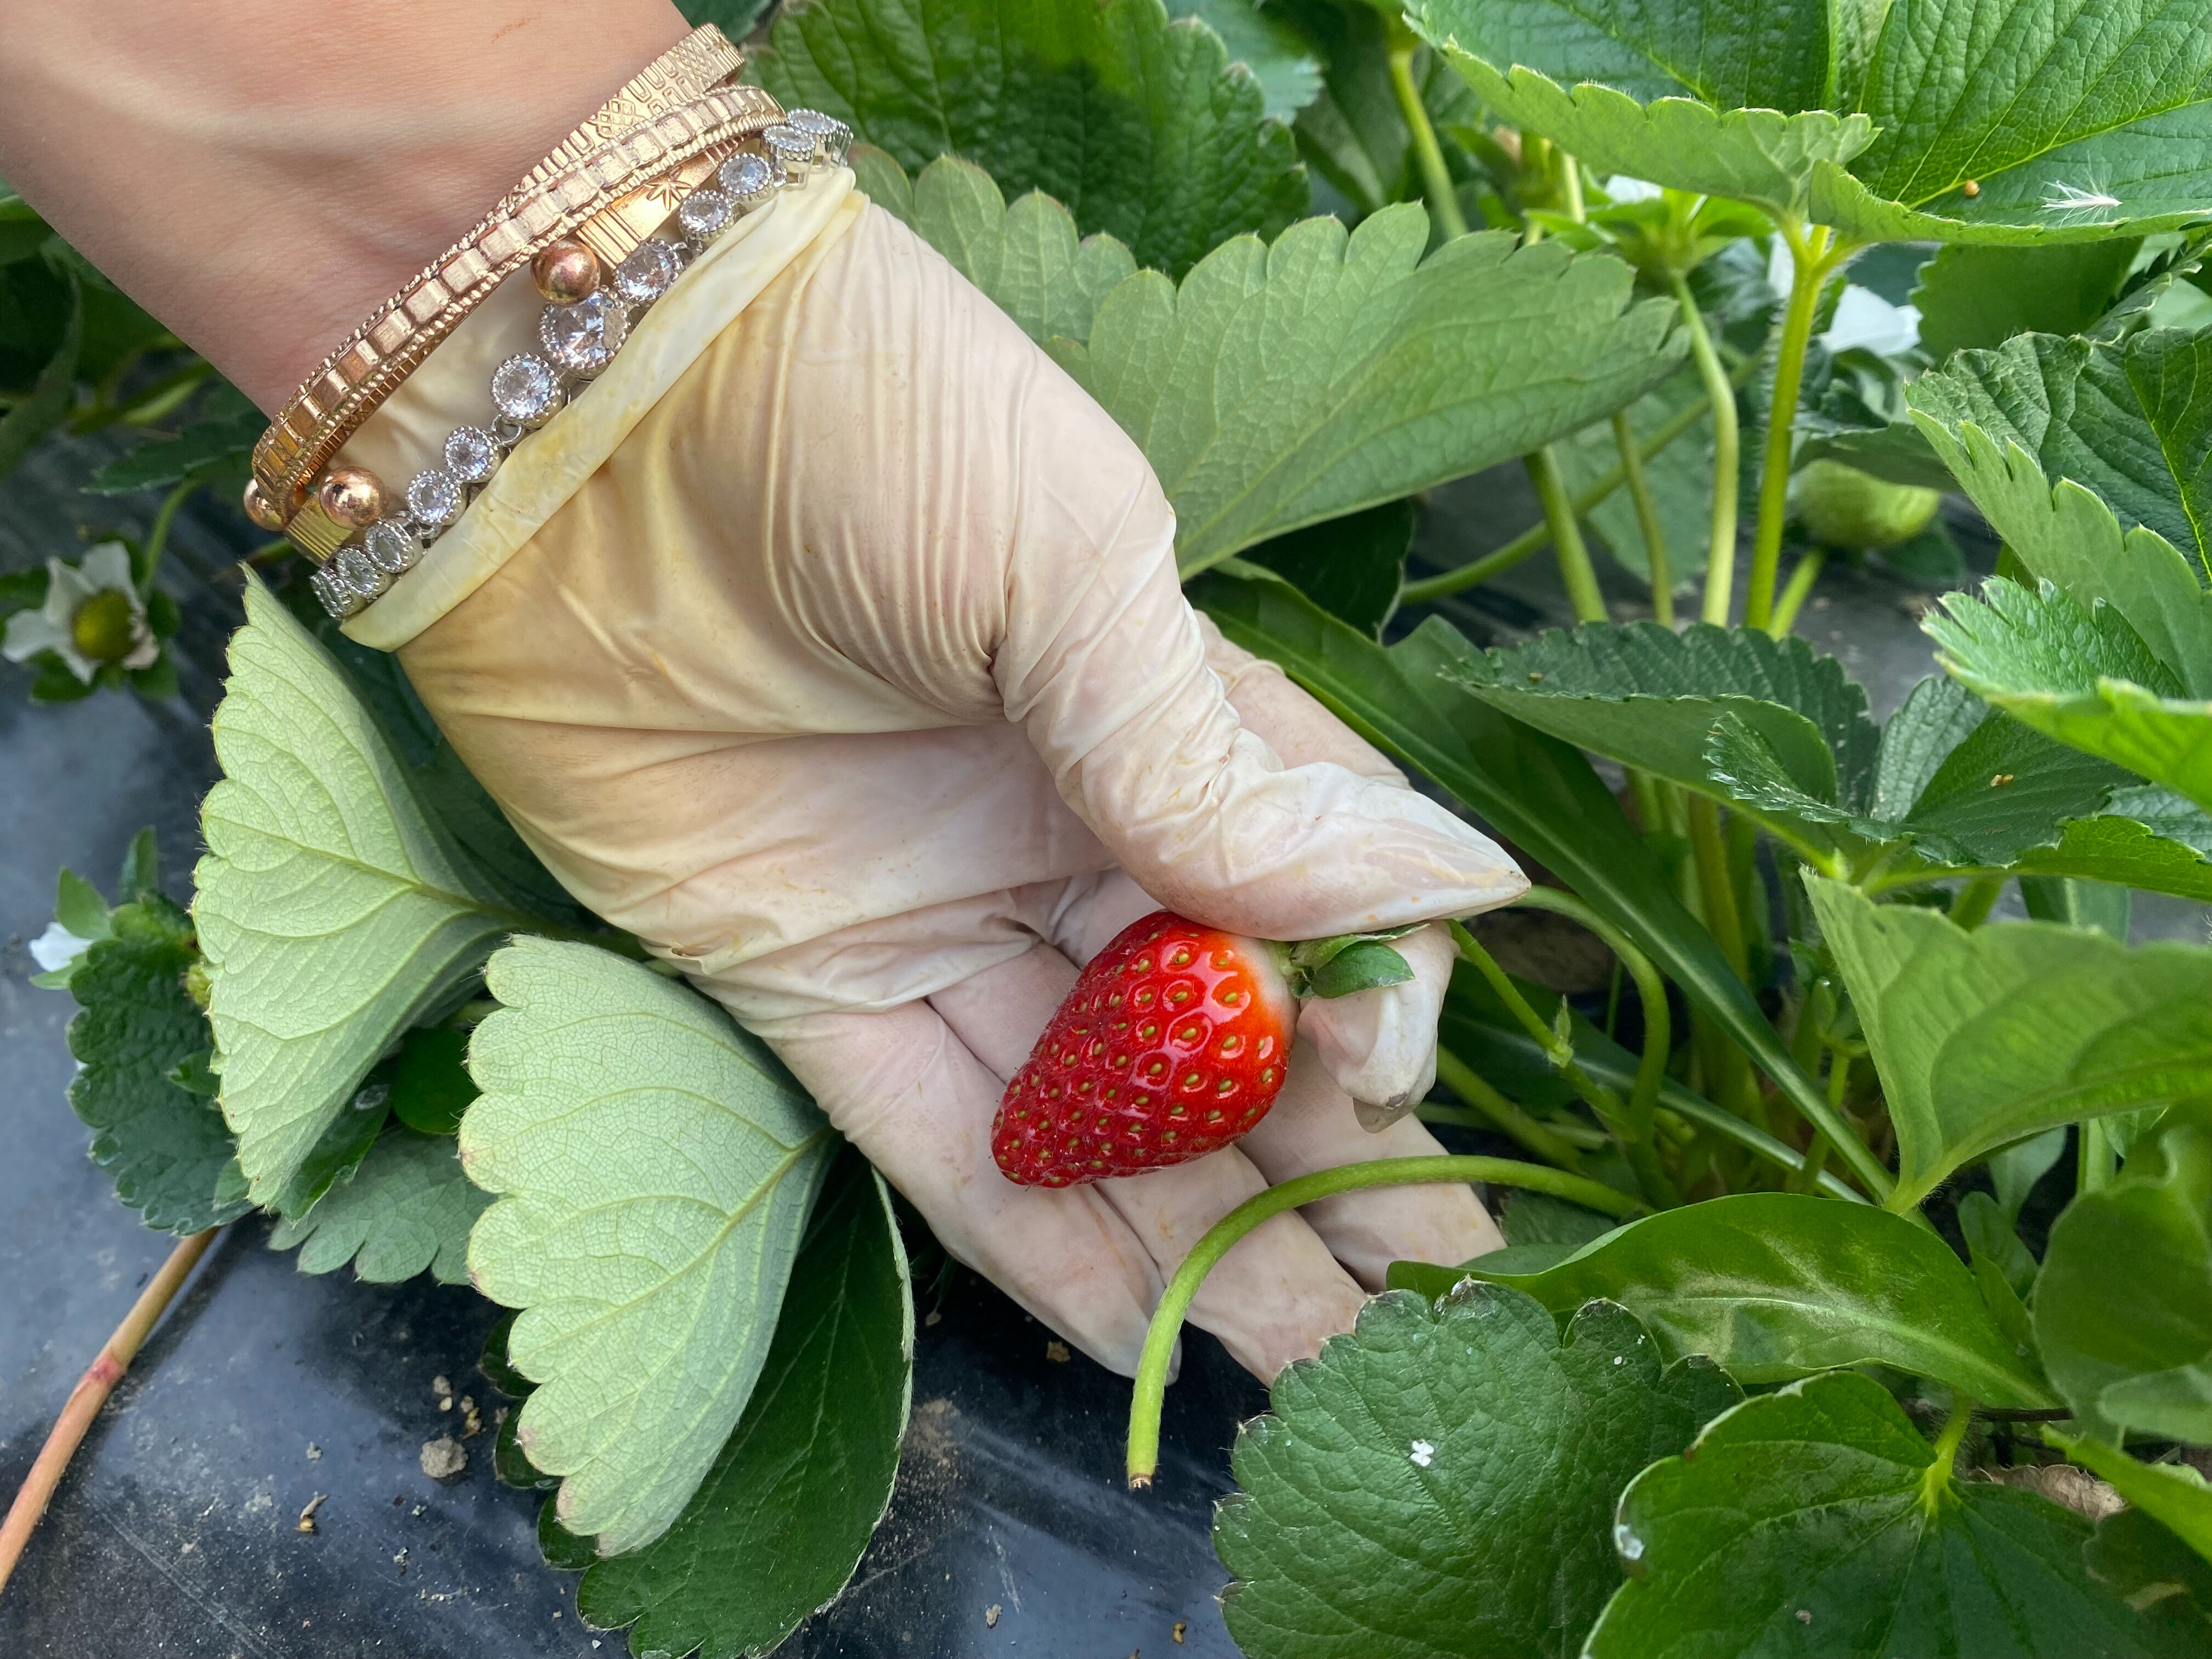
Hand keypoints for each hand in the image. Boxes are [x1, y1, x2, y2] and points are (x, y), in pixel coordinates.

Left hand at [378, 182, 1526, 1379]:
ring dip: (1198, 1241)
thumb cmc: (852, 420)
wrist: (559, 402)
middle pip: (1214, 1034)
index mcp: (1160, 714)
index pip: (1312, 895)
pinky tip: (1137, 1334)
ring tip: (1315, 1365)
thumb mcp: (1070, 562)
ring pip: (1092, 1115)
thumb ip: (1222, 765)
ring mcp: (931, 913)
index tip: (1386, 1085)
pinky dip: (1033, 1238)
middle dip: (1316, 1168)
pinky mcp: (792, 979)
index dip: (1363, 1006)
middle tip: (1414, 1303)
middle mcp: (1061, 828)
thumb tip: (1450, 891)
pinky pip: (930, 1134)